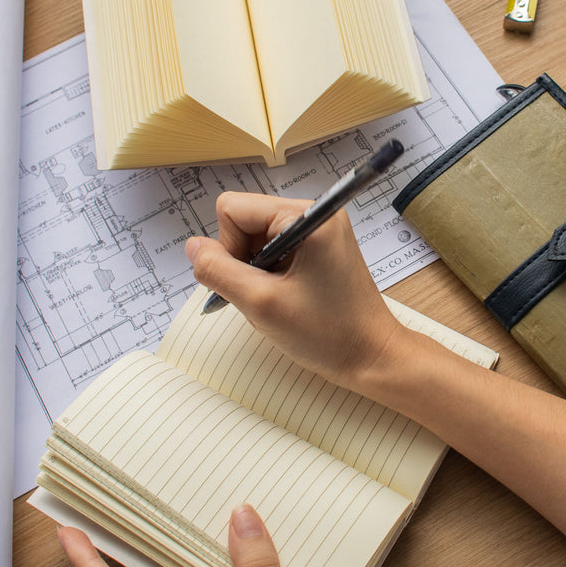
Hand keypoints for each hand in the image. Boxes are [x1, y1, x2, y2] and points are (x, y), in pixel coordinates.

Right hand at [185, 192, 407, 391]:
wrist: (372, 357)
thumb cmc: (328, 334)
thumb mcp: (261, 303)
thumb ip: (218, 271)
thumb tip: (193, 247)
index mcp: (307, 216)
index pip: (233, 209)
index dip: (228, 247)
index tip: (252, 282)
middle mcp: (315, 214)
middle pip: (245, 221)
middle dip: (244, 261)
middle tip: (267, 295)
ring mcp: (320, 230)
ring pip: (256, 239)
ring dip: (257, 272)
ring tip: (280, 300)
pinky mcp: (320, 248)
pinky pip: (275, 251)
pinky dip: (270, 276)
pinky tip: (287, 299)